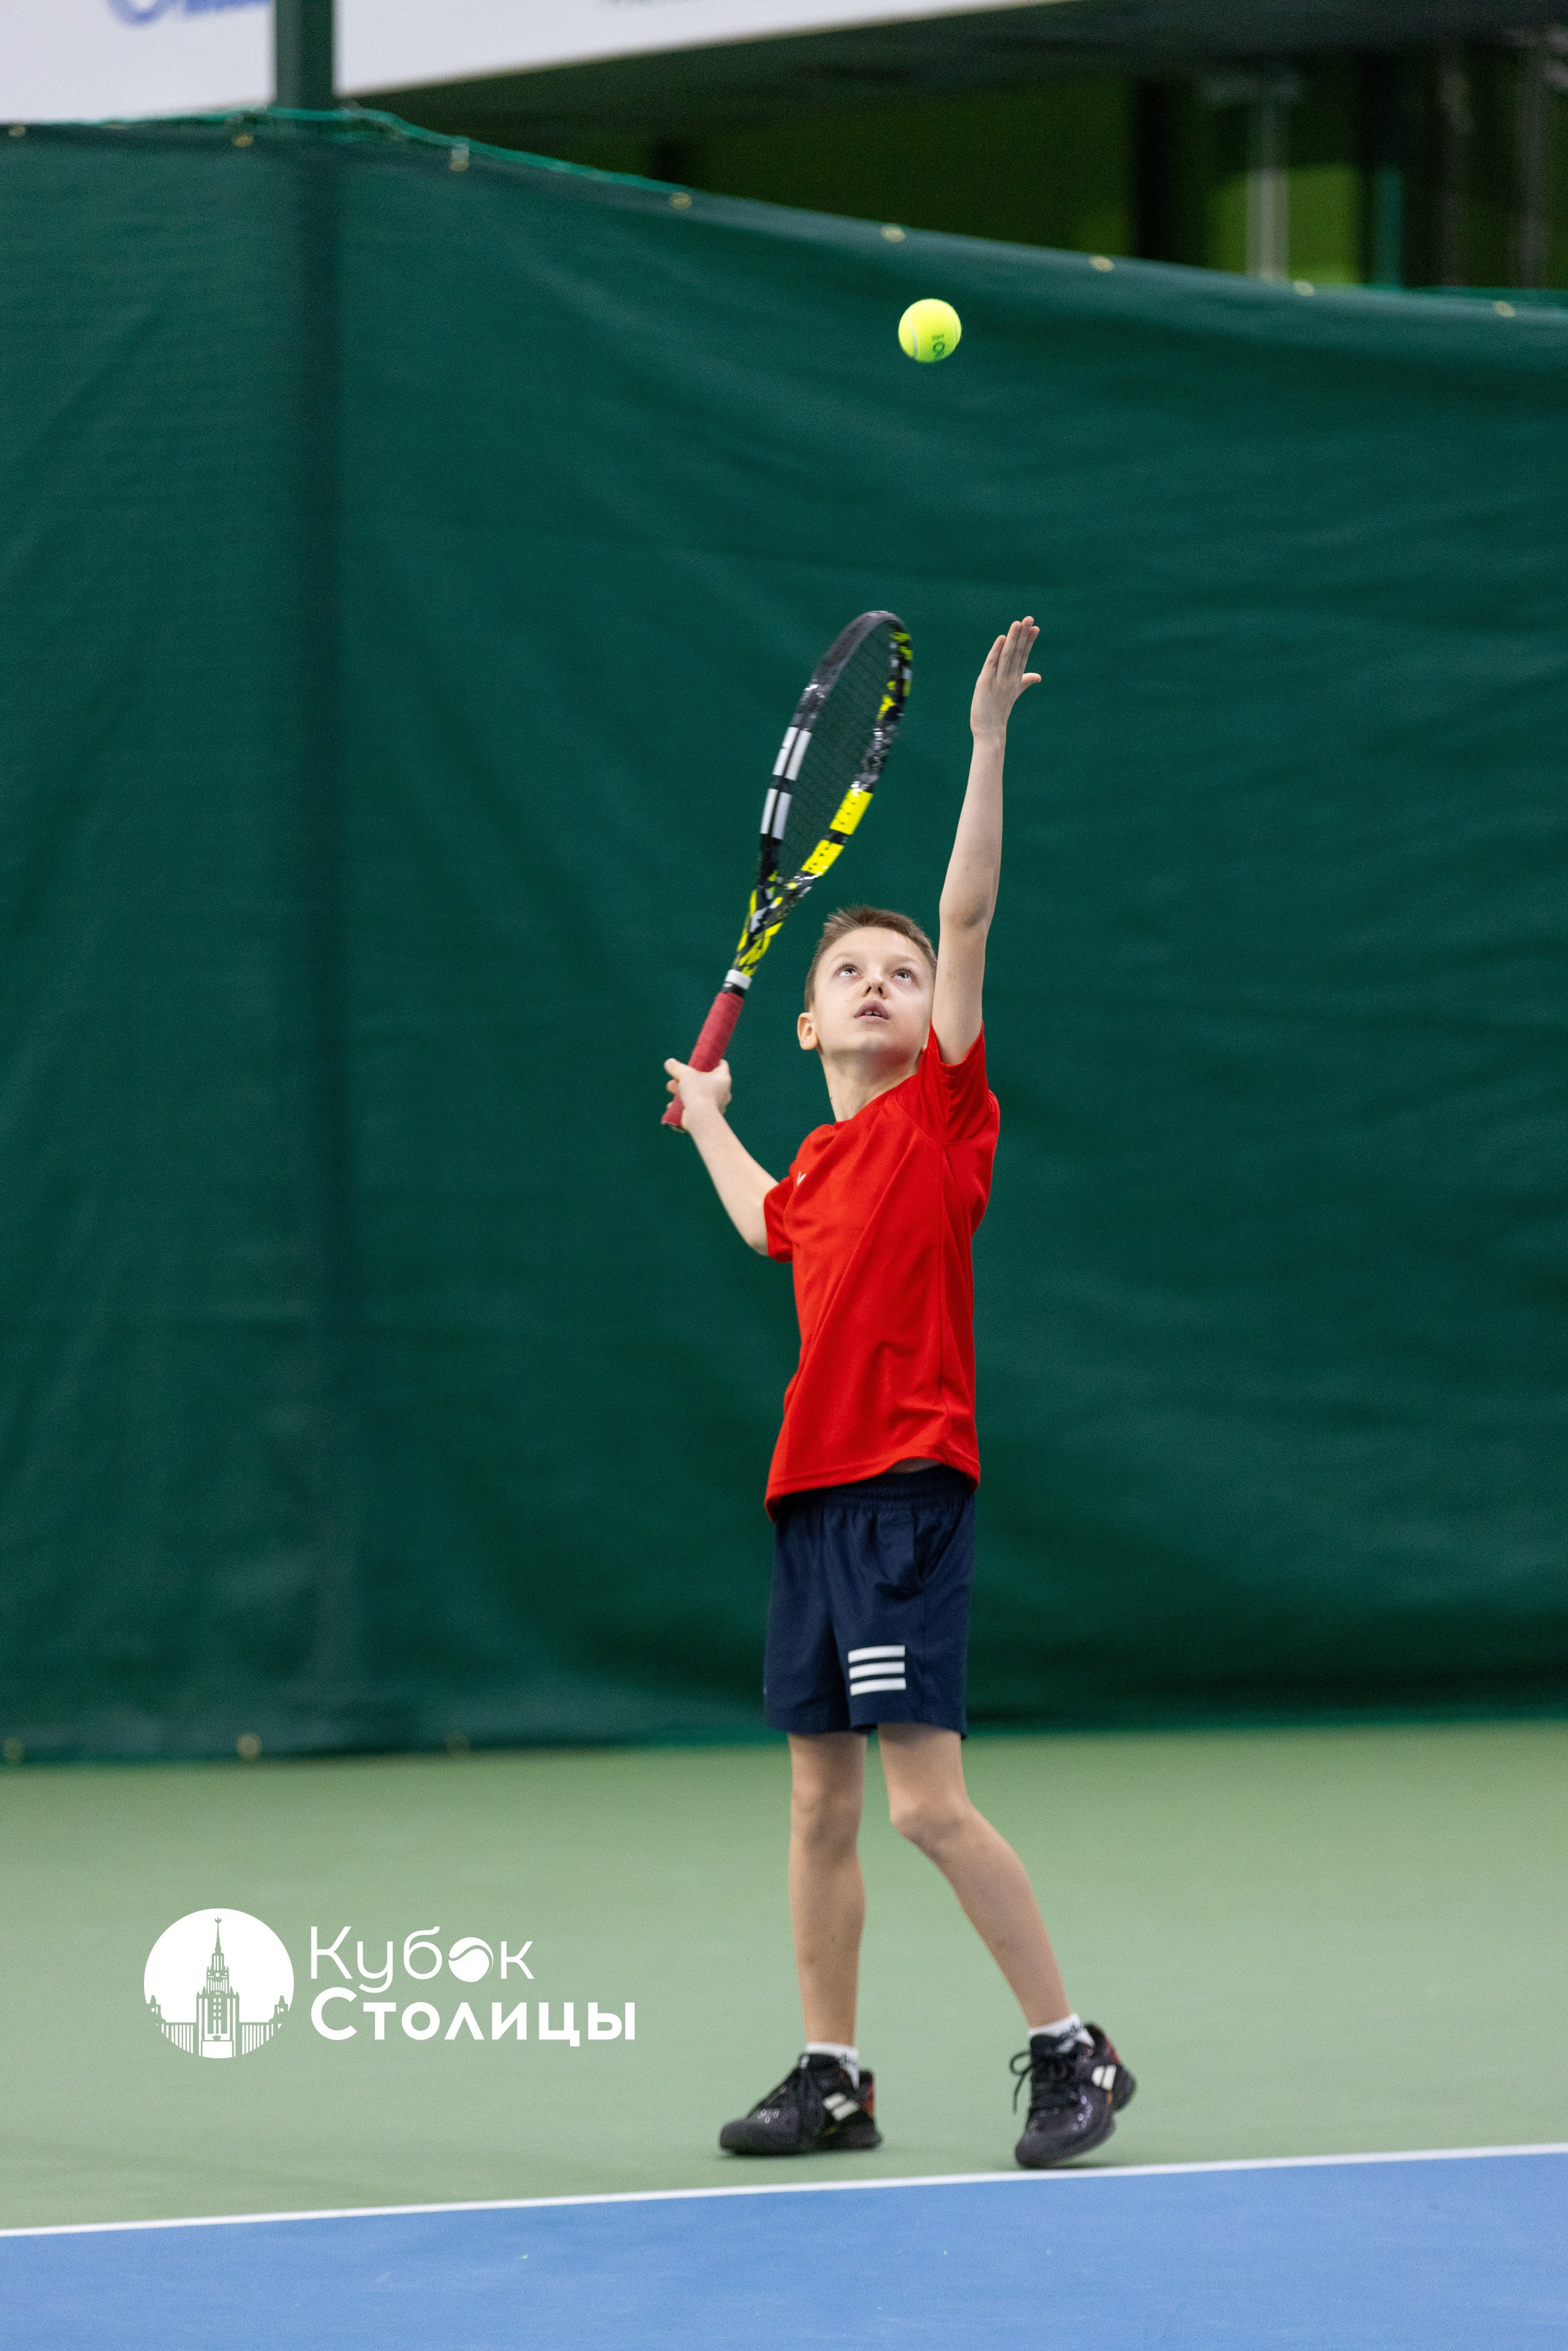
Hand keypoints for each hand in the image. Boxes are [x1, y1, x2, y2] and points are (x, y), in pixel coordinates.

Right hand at [664, 1055, 732, 1123]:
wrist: (700, 1118)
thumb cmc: (697, 1092)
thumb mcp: (685, 1074)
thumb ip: (677, 1067)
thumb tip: (669, 1062)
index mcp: (723, 1079)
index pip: (721, 1065)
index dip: (711, 1061)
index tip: (701, 1060)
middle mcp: (723, 1092)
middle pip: (705, 1080)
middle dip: (689, 1079)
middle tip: (676, 1078)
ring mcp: (716, 1105)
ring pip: (699, 1094)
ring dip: (684, 1091)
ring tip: (671, 1089)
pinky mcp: (708, 1116)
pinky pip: (696, 1108)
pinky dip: (685, 1105)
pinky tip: (672, 1105)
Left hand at [970, 617, 1040, 741]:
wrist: (990, 733)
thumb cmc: (999, 713)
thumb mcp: (1013, 694)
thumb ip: (1025, 682)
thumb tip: (1038, 676)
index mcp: (1015, 679)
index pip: (1023, 656)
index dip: (1028, 642)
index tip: (1035, 627)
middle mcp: (1009, 678)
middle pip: (1017, 653)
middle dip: (1023, 635)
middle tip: (1030, 618)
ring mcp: (999, 681)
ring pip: (1007, 656)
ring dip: (1013, 639)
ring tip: (1018, 623)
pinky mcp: (986, 684)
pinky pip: (992, 664)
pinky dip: (996, 651)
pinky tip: (1001, 638)